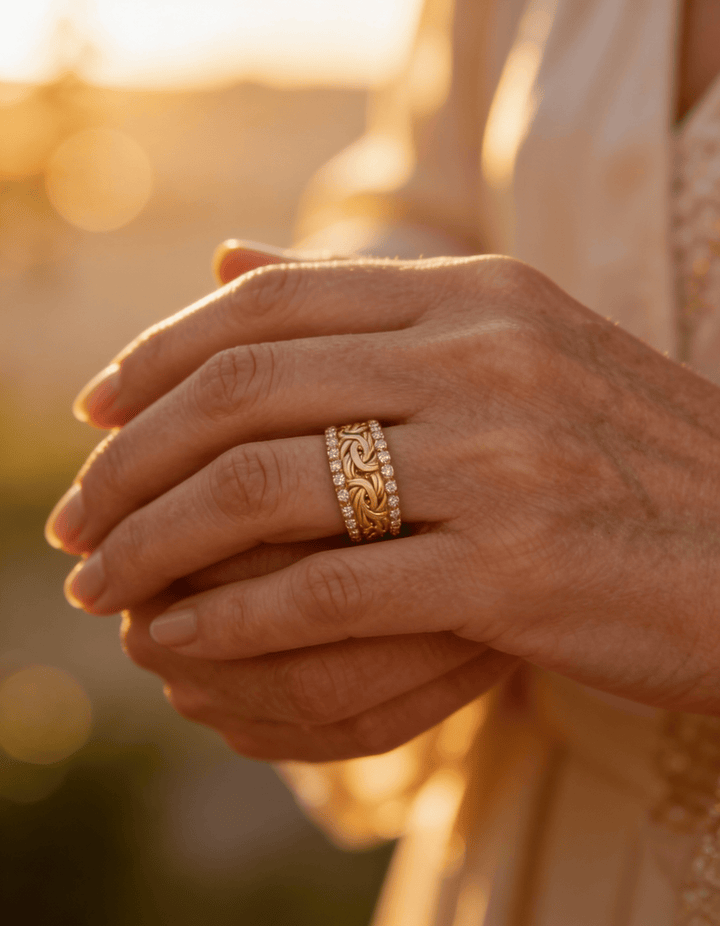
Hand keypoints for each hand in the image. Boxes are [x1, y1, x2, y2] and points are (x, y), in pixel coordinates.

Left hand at [47, 252, 719, 758]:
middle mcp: (481, 359)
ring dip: (156, 540)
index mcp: (478, 297)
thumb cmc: (632, 458)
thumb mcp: (517, 347)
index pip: (272, 302)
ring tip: (101, 584)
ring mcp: (497, 463)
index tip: (96, 413)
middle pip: (244, 390)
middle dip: (131, 459)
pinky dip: (230, 613)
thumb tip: (227, 264)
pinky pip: (324, 586)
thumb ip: (370, 307)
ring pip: (263, 487)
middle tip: (74, 520)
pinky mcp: (510, 570)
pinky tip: (179, 635)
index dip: (160, 354)